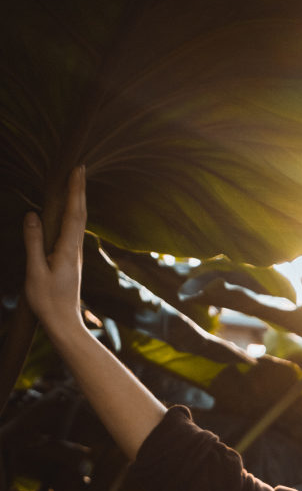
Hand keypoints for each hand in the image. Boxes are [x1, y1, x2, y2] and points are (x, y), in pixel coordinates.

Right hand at [23, 165, 86, 337]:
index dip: (75, 191)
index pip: (72, 214)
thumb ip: (33, 243)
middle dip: (79, 190)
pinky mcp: (70, 261)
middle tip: (80, 167)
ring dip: (78, 200)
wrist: (63, 324)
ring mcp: (74, 256)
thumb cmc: (48, 302)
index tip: (77, 170)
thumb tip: (32, 215)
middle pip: (79, 214)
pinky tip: (70, 211)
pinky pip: (73, 231)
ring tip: (76, 182)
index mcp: (67, 250)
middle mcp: (75, 250)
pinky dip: (73, 215)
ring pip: (78, 223)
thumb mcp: (35, 272)